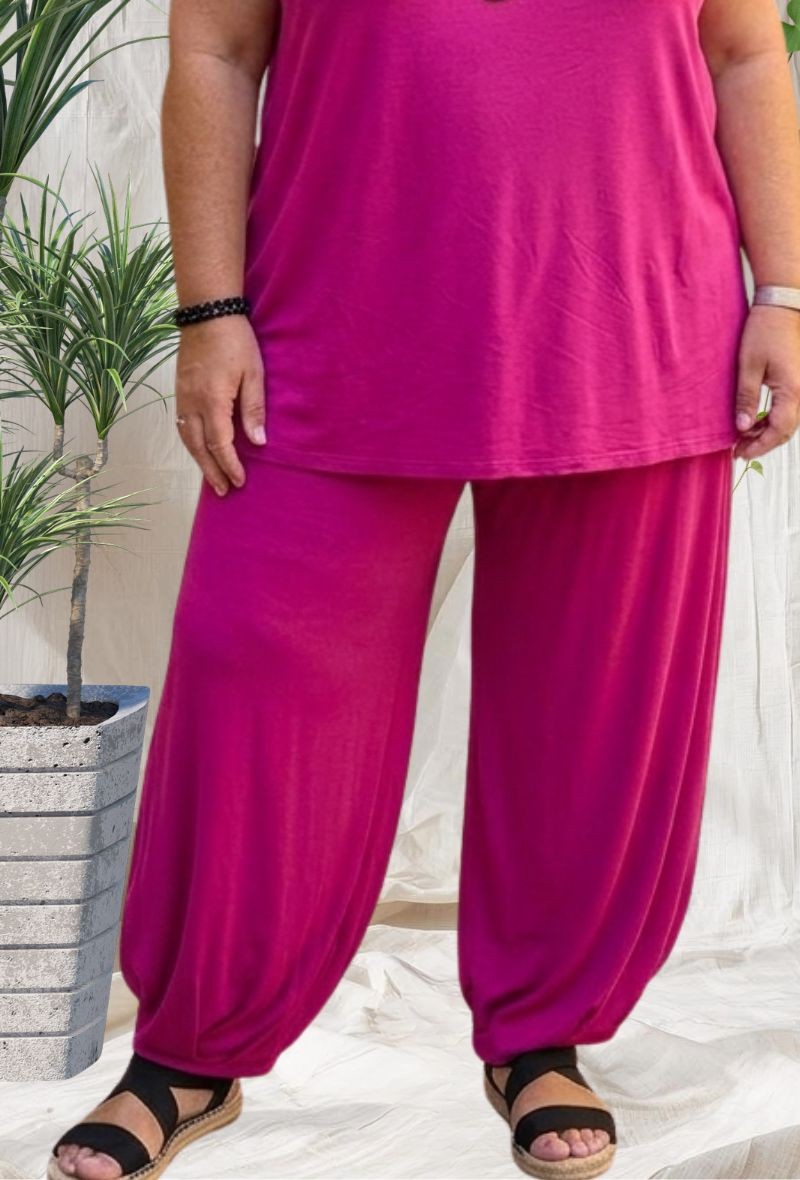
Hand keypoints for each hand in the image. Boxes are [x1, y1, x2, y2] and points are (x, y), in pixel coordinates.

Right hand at [174, 315, 265, 495]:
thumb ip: (254, 410)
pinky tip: (199, 450)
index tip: (240, 481)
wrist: (207, 313)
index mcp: (212, 401)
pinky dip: (190, 443)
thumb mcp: (254, 374)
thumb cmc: (235, 341)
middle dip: (212, 471)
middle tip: (224, 490)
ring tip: (212, 477)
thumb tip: (258, 442)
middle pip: (199, 447)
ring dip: (199, 460)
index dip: (230, 465)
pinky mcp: (179, 390)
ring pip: (187, 438)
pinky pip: (182, 425)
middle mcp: (192, 403)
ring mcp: (182, 397)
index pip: (220, 444)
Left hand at [733, 304, 799, 461]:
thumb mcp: (748, 366)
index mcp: (792, 390)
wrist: (782, 306)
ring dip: (767, 433)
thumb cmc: (764, 331)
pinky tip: (755, 421)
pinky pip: (789, 409)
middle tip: (738, 449)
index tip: (739, 452)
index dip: (759, 446)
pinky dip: (772, 420)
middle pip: (786, 431)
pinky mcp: (798, 382)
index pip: (778, 431)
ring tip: (743, 437)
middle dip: (762, 444)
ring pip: (788, 422)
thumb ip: (746, 398)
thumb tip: (743, 427)